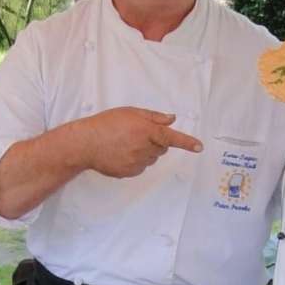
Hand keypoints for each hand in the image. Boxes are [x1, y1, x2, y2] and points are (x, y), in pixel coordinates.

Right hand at [76, 108, 203, 177]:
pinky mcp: (129, 172)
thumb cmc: (106, 124)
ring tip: (125, 144)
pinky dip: (136, 161)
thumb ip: (153, 116)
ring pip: (152, 158)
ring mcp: (137, 162)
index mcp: (147, 131)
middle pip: (162, 148)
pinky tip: (121, 154)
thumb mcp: (130, 112)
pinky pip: (140, 167)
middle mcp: (145, 148)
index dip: (187, 142)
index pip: (172, 137)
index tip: (199, 147)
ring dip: (146, 152)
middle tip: (137, 135)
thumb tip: (171, 120)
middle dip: (156, 142)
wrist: (85, 144)